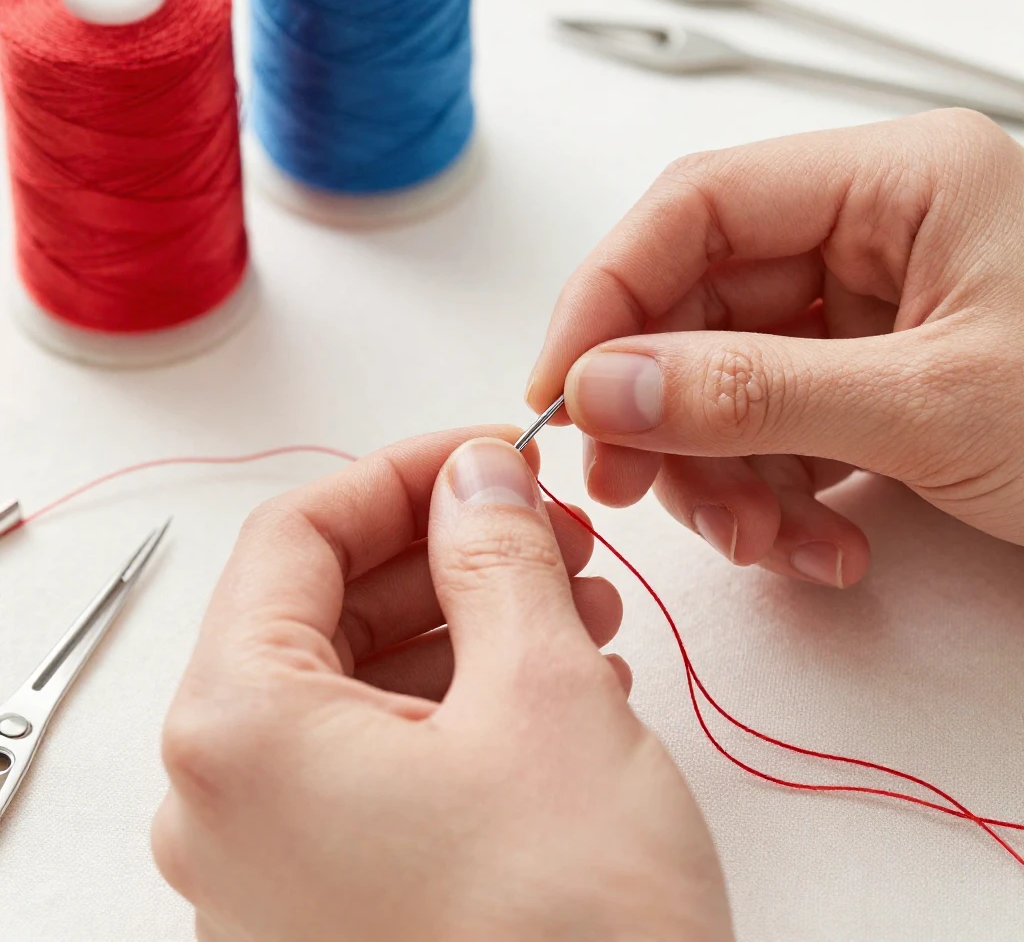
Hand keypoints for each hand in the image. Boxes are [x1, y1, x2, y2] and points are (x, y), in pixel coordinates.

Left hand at [151, 427, 732, 941]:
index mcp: (242, 730)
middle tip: (545, 527)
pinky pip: (386, 756)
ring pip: (367, 681)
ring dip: (471, 622)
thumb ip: (498, 554)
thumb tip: (477, 475)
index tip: (486, 454)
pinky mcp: (339, 899)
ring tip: (576, 604)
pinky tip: (557, 687)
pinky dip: (468, 701)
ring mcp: (276, 860)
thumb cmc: (569, 941)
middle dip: (448, 550)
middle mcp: (230, 799)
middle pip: (328, 606)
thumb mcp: (545, 693)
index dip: (402, 473)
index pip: (297, 532)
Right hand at [527, 109, 1023, 587]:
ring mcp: (865, 318)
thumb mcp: (929, 405)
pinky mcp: (866, 387)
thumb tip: (605, 387)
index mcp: (893, 184)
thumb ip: (751, 392)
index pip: (695, 208)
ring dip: (720, 477)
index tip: (559, 386)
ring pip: (724, 385)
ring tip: (764, 544)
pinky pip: (772, 433)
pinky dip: (772, 501)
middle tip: (632, 486)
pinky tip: (817, 548)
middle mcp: (870, 239)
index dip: (608, 295)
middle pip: (698, 308)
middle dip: (664, 411)